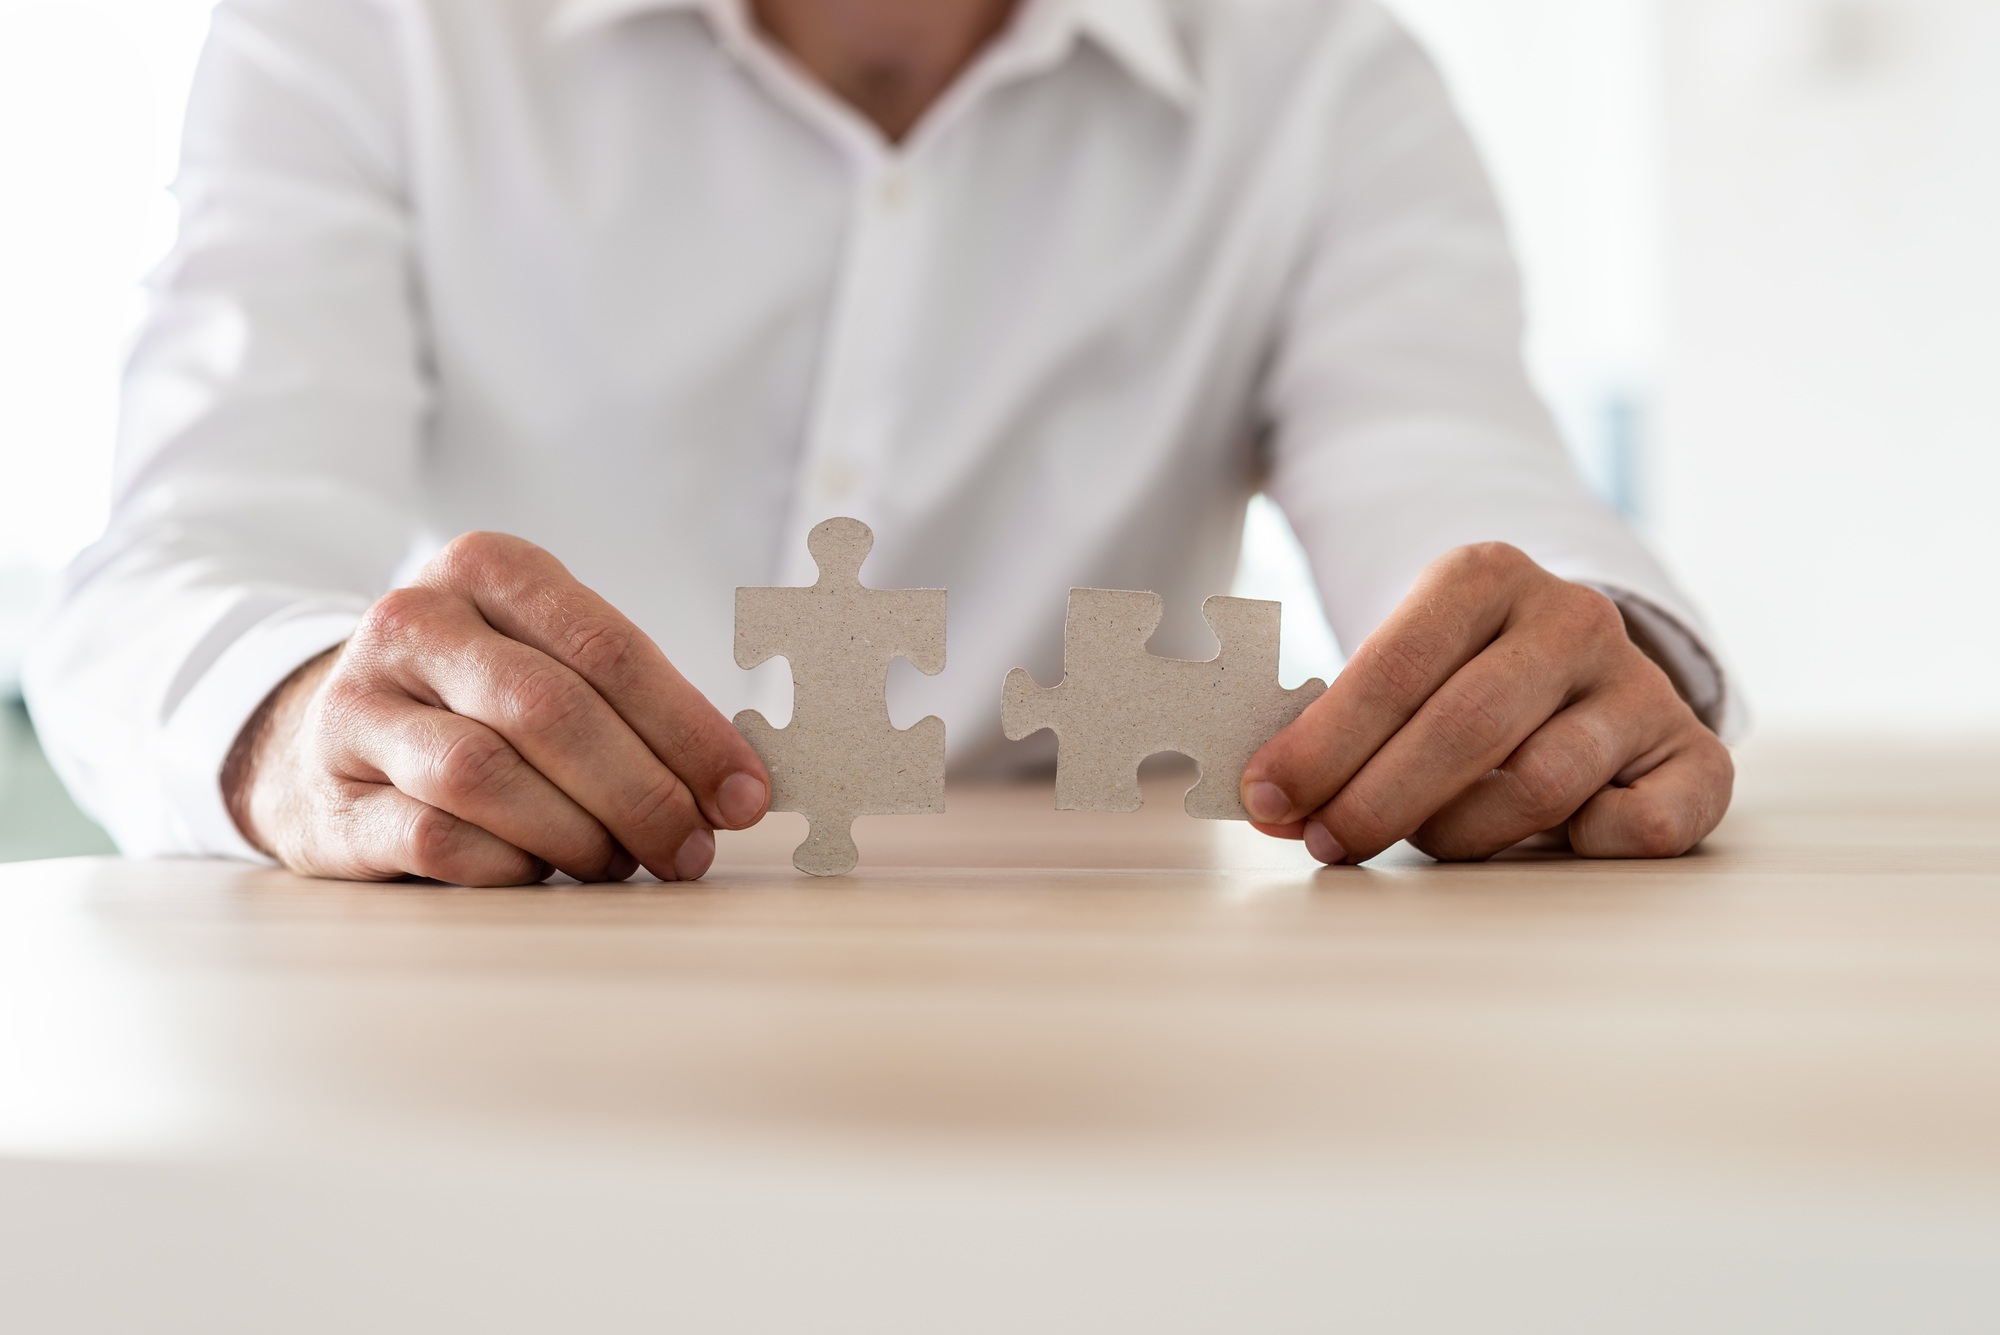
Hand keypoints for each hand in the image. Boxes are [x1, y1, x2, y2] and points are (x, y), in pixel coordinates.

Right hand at [223, 532, 769, 885]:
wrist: (318, 733)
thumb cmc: (475, 698)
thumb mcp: (547, 657)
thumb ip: (635, 704)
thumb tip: (740, 786)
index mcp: (489, 568)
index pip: (610, 650)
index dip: (690, 732)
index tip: (746, 796)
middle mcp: (414, 621)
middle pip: (552, 713)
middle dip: (643, 793)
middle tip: (691, 849)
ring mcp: (358, 706)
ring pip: (487, 775)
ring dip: (576, 834)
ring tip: (616, 862)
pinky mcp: (329, 797)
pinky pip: (434, 838)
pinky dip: (506, 865)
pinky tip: (537, 870)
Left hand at [1239, 543, 1732, 863]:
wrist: (1582, 671)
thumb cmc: (1460, 684)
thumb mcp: (1403, 671)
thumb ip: (1340, 723)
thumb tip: (1266, 801)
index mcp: (1485, 575)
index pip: (1393, 667)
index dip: (1322, 744)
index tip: (1267, 799)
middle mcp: (1572, 617)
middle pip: (1463, 727)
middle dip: (1376, 801)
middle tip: (1326, 845)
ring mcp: (1640, 683)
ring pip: (1539, 785)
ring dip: (1463, 833)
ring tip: (1429, 839)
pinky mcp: (1693, 754)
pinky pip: (1639, 825)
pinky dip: (1583, 848)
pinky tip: (1552, 844)